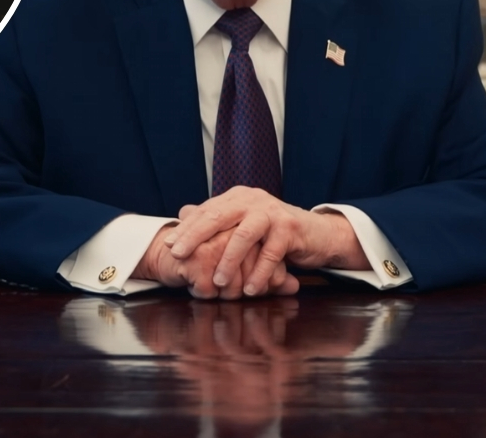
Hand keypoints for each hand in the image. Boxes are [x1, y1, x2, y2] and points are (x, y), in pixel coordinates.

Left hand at [165, 186, 368, 296]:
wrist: (317, 234)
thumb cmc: (274, 232)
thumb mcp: (243, 223)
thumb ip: (217, 219)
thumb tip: (183, 213)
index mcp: (237, 197)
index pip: (207, 211)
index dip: (187, 228)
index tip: (168, 245)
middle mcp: (253, 200)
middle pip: (219, 216)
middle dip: (196, 237)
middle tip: (179, 255)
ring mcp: (272, 212)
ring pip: (244, 235)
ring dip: (229, 260)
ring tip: (218, 281)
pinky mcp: (290, 228)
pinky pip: (271, 253)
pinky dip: (259, 273)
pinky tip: (250, 289)